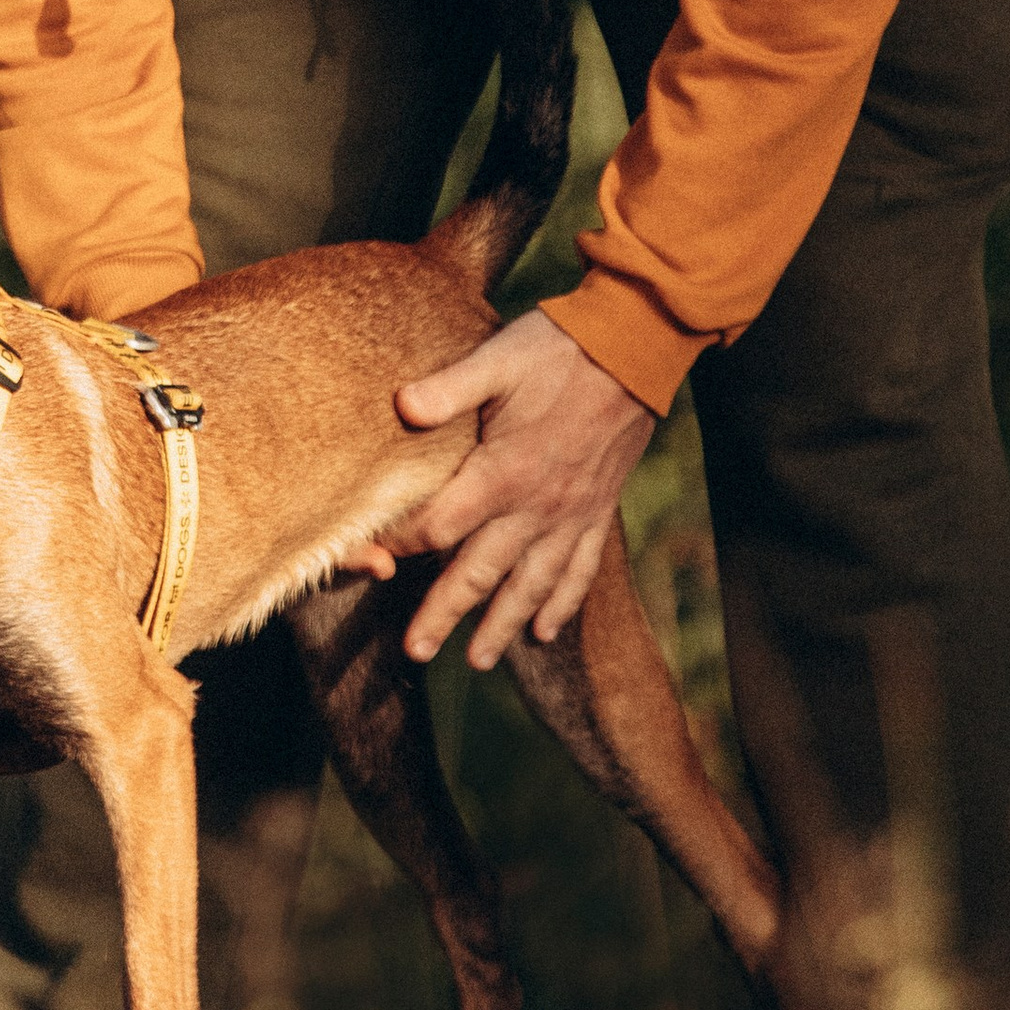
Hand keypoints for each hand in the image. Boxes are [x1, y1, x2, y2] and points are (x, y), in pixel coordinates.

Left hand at [350, 314, 656, 668]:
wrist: (635, 348)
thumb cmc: (558, 351)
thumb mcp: (496, 359)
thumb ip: (448, 388)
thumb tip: (401, 405)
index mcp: (503, 470)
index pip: (440, 524)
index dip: (403, 544)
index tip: (374, 559)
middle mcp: (536, 505)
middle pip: (480, 572)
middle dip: (445, 613)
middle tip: (416, 651)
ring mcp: (571, 514)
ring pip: (531, 584)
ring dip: (503, 624)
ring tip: (477, 661)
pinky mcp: (598, 511)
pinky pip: (580, 570)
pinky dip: (563, 604)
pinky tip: (547, 632)